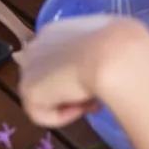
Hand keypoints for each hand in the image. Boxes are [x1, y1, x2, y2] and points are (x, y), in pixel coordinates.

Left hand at [17, 16, 148, 126]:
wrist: (114, 54)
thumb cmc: (119, 42)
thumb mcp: (111, 38)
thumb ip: (97, 47)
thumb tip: (103, 60)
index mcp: (55, 31)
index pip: (56, 57)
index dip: (76, 72)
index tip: (96, 80)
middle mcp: (36, 45)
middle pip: (47, 76)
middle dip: (68, 88)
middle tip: (94, 96)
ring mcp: (29, 67)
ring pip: (45, 96)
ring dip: (68, 103)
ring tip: (92, 102)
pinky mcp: (28, 89)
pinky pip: (42, 114)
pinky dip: (62, 117)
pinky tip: (80, 108)